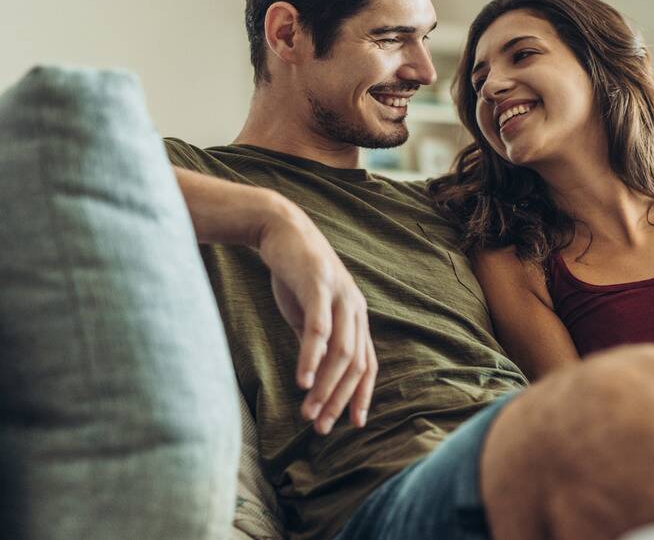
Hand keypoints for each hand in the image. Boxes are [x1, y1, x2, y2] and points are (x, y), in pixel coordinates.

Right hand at [256, 198, 377, 434]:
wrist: (280, 229)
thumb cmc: (295, 274)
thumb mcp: (309, 313)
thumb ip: (317, 342)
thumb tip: (315, 376)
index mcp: (356, 317)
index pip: (367, 365)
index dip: (361, 396)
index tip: (352, 425)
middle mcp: (355, 309)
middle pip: (355, 365)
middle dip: (339, 400)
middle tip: (322, 428)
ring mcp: (339, 296)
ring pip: (340, 352)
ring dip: (325, 387)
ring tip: (309, 413)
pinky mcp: (318, 286)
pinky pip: (319, 328)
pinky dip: (312, 357)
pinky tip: (302, 380)